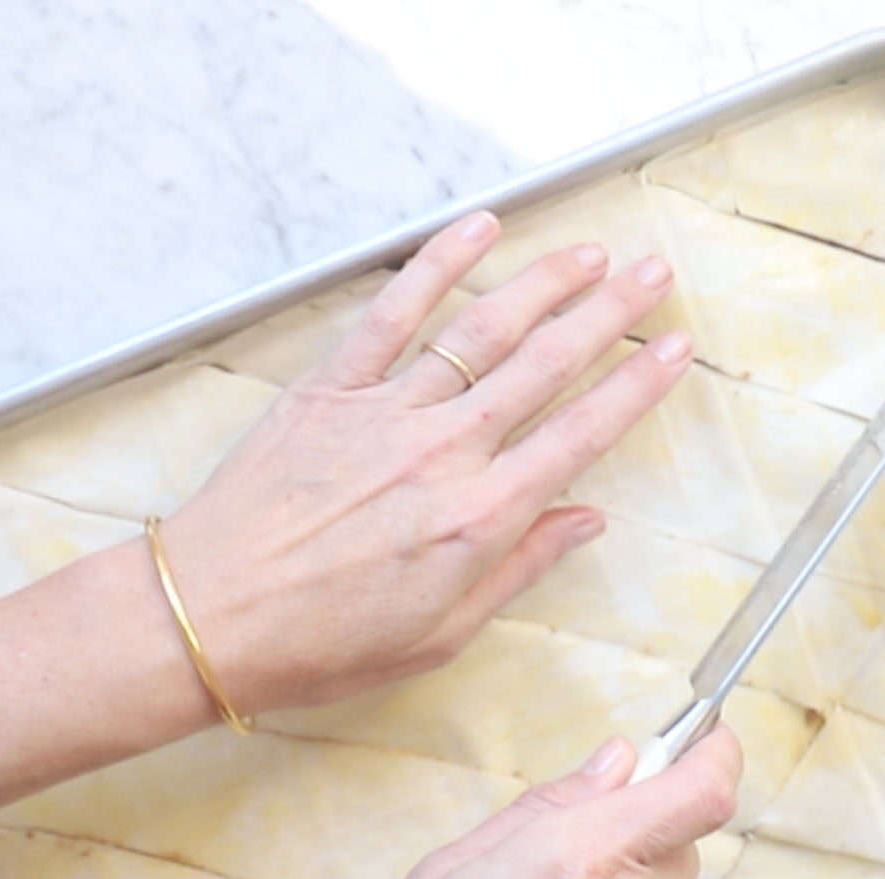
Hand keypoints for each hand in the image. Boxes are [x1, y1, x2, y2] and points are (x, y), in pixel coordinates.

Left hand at [158, 209, 691, 716]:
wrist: (210, 617)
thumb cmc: (322, 642)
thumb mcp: (441, 633)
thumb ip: (520, 567)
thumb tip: (585, 520)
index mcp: (480, 518)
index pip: (583, 434)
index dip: (637, 385)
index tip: (673, 347)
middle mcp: (444, 452)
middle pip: (547, 363)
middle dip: (610, 312)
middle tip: (653, 274)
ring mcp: (387, 412)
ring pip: (484, 329)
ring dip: (546, 284)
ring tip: (590, 254)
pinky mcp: (331, 390)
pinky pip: (393, 313)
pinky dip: (437, 265)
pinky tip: (479, 231)